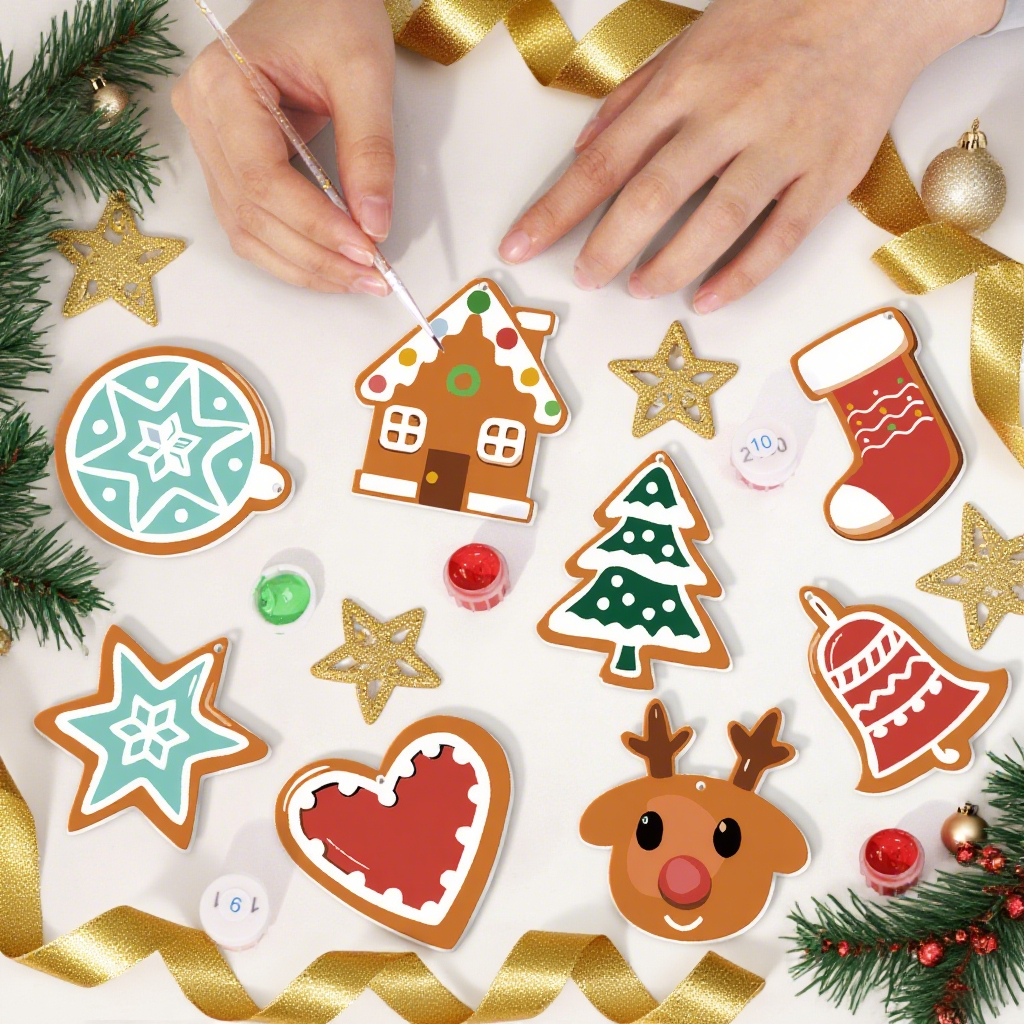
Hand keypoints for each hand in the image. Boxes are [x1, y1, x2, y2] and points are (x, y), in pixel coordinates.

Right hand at [172, 0, 394, 293]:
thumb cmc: (329, 11)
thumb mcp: (363, 72)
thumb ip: (370, 150)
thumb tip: (374, 223)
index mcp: (222, 84)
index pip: (264, 179)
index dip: (316, 225)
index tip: (366, 250)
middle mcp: (202, 117)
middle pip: (252, 214)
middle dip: (316, 257)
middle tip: (372, 277)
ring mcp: (209, 143)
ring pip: (246, 230)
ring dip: (304, 265)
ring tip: (357, 278)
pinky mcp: (227, 162)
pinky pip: (251, 223)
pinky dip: (292, 252)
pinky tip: (330, 264)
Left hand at [498, 0, 1004, 311]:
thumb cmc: (775, 17)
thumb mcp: (690, 40)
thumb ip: (634, 98)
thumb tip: (584, 148)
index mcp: (686, 84)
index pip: (604, 160)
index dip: (556, 210)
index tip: (519, 246)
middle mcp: (729, 115)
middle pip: (652, 195)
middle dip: (607, 246)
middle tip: (583, 277)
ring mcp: (782, 146)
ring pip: (716, 221)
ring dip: (670, 265)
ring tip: (640, 288)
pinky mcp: (828, 174)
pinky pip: (780, 237)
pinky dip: (741, 274)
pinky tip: (707, 298)